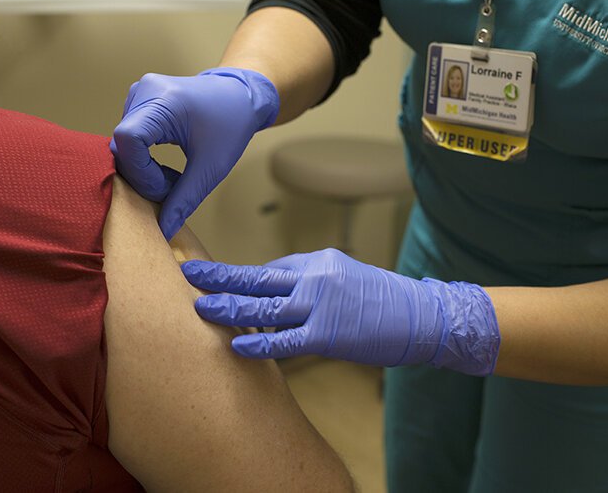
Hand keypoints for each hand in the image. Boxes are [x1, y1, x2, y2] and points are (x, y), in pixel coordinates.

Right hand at [111, 68, 278, 239]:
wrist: (241, 97)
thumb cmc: (232, 125)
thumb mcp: (211, 167)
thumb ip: (185, 200)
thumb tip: (164, 231)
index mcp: (163, 100)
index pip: (127, 141)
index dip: (141, 173)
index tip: (167, 188)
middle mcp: (145, 91)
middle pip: (122, 146)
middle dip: (144, 177)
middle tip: (174, 188)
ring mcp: (140, 93)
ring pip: (123, 145)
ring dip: (143, 170)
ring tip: (174, 177)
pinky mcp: (139, 100)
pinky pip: (128, 138)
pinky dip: (142, 158)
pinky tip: (164, 164)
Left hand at [182, 249, 499, 375]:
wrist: (418, 316)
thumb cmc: (380, 298)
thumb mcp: (342, 274)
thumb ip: (307, 279)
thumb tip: (273, 290)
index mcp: (315, 262)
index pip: (267, 268)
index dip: (235, 273)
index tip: (210, 273)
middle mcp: (313, 278)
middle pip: (257, 278)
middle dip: (220, 277)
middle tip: (189, 274)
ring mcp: (320, 305)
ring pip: (264, 306)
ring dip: (230, 307)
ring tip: (201, 308)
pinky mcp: (328, 334)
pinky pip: (285, 340)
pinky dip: (259, 342)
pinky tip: (236, 345)